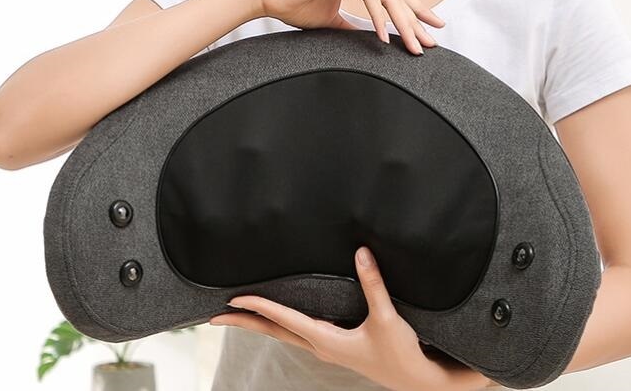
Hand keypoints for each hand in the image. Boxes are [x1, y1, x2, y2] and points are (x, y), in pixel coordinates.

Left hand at [208, 245, 483, 390]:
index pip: (285, 319)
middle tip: (214, 315)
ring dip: (259, 323)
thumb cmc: (400, 353)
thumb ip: (373, 284)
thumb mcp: (387, 317)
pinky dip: (279, 324)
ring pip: (283, 333)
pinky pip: (297, 333)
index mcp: (326, 340)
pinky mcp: (334, 346)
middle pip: (273, 331)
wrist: (415, 380)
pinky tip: (278, 318)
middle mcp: (320, 345)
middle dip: (244, 322)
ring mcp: (325, 348)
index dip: (259, 306)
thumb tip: (361, 252)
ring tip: (238, 313)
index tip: (235, 297)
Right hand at [255, 0, 444, 54]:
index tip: (432, 31)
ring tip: (415, 47)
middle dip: (418, 19)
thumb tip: (370, 40)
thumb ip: (353, 25)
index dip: (415, 12)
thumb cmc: (295, 5)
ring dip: (404, 23)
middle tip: (434, 40)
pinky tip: (386, 38)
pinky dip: (379, 17)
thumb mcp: (332, 19)